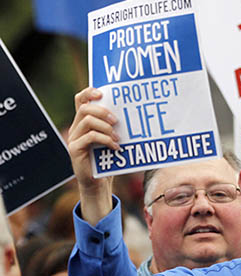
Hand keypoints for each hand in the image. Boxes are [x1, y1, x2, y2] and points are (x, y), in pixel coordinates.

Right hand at [67, 87, 117, 222]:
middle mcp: (76, 128)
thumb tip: (133, 113)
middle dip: (102, 111)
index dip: (89, 92)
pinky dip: (105, 140)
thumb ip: (115, 127)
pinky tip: (115, 147)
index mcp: (84, 122)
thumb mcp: (112, 140)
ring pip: (87, 121)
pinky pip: (89, 137)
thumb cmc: (107, 160)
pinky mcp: (74, 150)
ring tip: (118, 136)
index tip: (102, 92)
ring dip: (105, 127)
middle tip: (116, 121)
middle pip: (84, 108)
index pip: (80, 100)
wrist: (98, 183)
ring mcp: (73, 138)